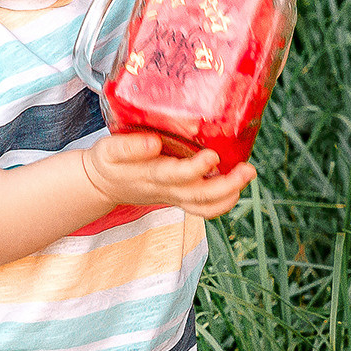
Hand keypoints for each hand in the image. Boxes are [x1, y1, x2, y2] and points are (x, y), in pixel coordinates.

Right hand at [82, 132, 255, 217]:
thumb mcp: (108, 150)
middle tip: (247, 169)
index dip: (196, 168)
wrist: (103, 185)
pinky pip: (204, 208)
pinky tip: (237, 184)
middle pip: (200, 196)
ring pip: (206, 206)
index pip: (177, 176)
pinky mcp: (180, 198)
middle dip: (227, 185)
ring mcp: (175, 197)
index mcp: (151, 175)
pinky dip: (223, 201)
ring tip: (247, 175)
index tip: (212, 155)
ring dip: (230, 195)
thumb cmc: (108, 162)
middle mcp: (167, 190)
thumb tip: (154, 142)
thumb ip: (128, 147)